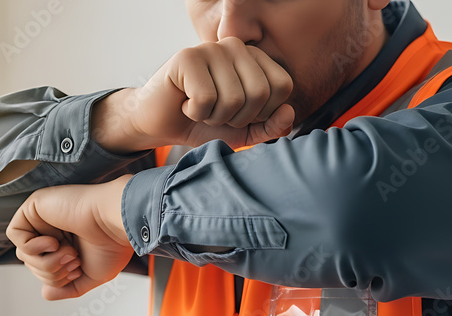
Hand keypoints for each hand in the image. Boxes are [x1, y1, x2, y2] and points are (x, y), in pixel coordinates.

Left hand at [6, 176, 133, 300]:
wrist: (116, 223)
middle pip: (31, 263)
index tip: (77, 268)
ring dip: (46, 262)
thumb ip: (67, 288)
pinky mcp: (34, 206)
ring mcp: (42, 217)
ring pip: (22, 253)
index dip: (56, 278)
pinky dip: (32, 246)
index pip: (43, 269)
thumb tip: (45, 293)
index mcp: (66, 242)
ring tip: (68, 252)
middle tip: (74, 259)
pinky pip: (15, 234)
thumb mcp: (91, 276)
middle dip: (51, 272)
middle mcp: (53, 229)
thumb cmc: (112, 244)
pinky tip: (53, 242)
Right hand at [92, 36, 294, 153]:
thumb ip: (270, 127)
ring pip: (233, 98)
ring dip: (214, 117)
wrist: (162, 124)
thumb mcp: (244, 132)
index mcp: (255, 59)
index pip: (282, 86)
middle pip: (260, 93)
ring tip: (200, 108)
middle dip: (237, 118)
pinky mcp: (187, 57)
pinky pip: (207, 99)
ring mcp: (212, 48)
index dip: (262, 113)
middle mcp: (236, 47)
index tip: (238, 113)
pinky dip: (195, 113)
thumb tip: (289, 113)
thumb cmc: (204, 123)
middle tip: (216, 113)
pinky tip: (186, 104)